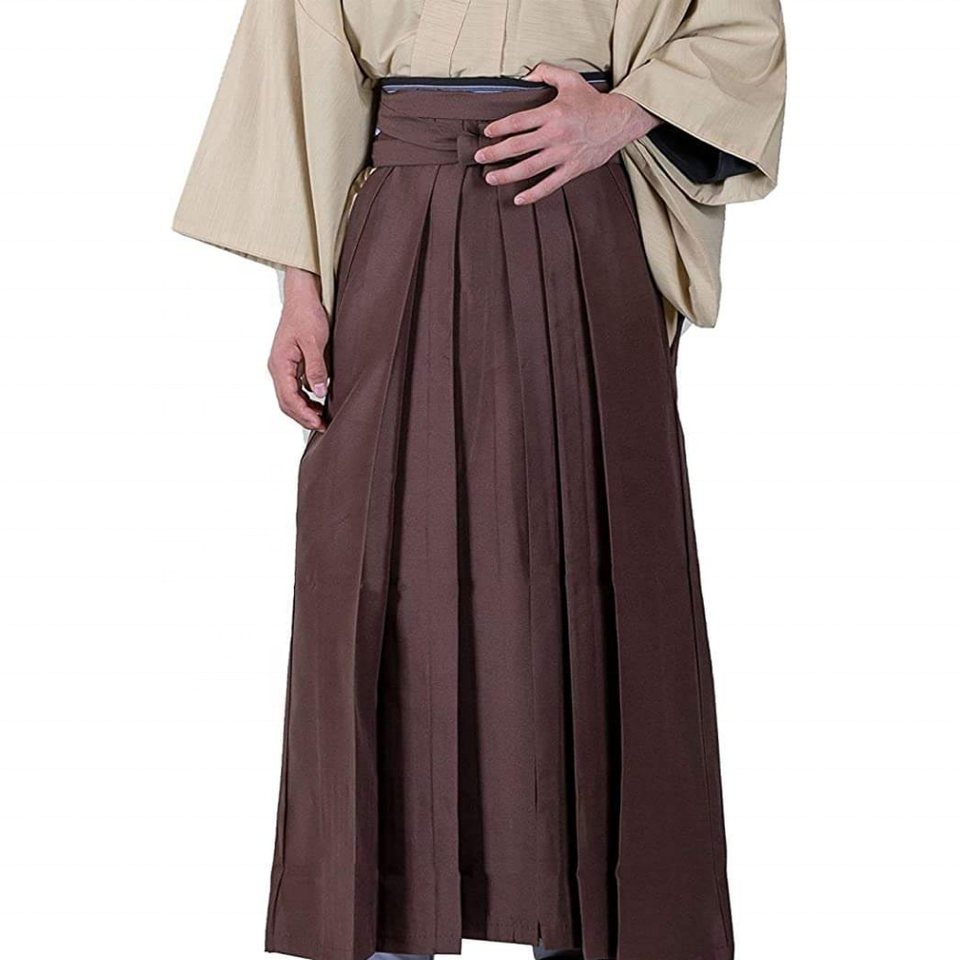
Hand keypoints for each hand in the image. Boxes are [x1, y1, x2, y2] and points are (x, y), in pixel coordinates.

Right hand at [267, 267, 328, 430]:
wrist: (302, 296)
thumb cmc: (307, 315)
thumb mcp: (314, 341)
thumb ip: (316, 368)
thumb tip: (318, 393)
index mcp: (279, 364)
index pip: (288, 398)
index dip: (303, 414)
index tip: (319, 423)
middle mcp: (277, 368)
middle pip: (286, 402)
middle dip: (303, 416)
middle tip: (323, 426)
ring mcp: (283, 367)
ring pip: (290, 397)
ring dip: (304, 409)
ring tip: (323, 417)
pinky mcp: (290, 364)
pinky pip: (295, 388)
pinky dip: (305, 398)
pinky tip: (319, 401)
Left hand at [475, 62, 661, 204]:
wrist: (618, 121)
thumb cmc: (592, 101)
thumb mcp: (570, 79)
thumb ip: (546, 72)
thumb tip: (525, 75)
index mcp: (552, 113)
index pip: (518, 121)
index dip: (499, 127)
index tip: (487, 133)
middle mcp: (555, 135)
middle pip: (518, 146)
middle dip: (495, 153)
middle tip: (479, 157)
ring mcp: (563, 154)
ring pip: (529, 168)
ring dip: (507, 174)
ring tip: (491, 178)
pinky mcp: (572, 169)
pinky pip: (550, 185)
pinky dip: (533, 193)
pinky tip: (519, 199)